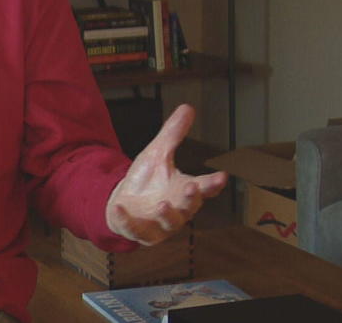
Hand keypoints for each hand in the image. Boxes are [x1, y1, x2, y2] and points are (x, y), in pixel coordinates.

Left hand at [106, 104, 227, 245]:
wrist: (124, 202)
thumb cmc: (147, 180)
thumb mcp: (157, 153)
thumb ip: (173, 134)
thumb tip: (188, 107)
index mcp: (185, 191)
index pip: (204, 187)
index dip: (213, 183)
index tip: (222, 176)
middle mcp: (177, 210)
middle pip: (189, 207)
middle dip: (191, 199)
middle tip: (192, 187)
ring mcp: (159, 224)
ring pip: (169, 223)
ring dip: (167, 215)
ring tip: (163, 204)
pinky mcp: (140, 232)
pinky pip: (134, 229)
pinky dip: (127, 221)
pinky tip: (120, 207)